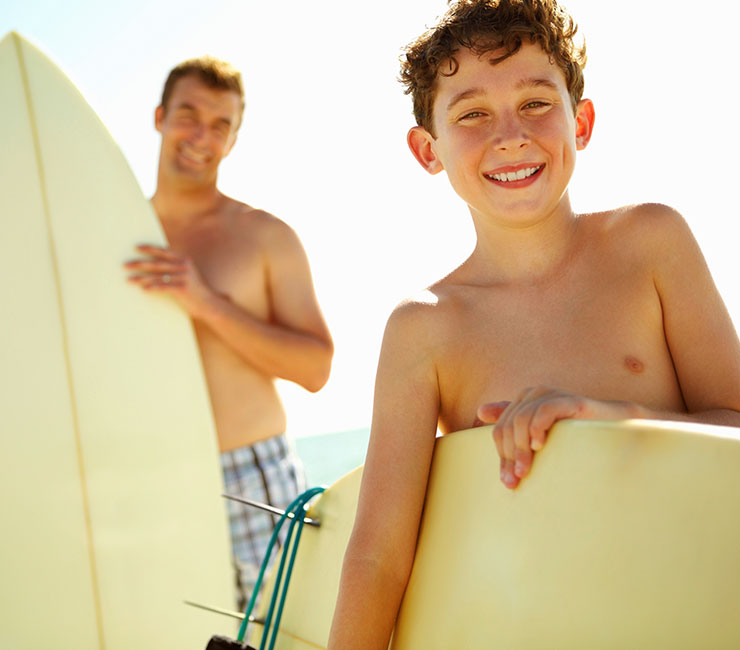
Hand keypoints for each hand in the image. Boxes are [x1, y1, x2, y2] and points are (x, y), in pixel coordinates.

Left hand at [124, 245, 214, 317]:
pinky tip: (143, 289)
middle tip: (125, 265)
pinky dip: (152, 288)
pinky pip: (163, 287)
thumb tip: (151, 262)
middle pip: (157, 263)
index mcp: (183, 259)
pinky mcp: (182, 288)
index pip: (163, 251)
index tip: (136, 248)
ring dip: (141, 278)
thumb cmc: (193, 289)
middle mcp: (184, 266)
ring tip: (128, 280)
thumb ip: (173, 265)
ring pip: (157, 276)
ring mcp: (184, 277)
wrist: (208, 303)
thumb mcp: (186, 273)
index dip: (149, 248)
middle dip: (139, 264)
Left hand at [477, 387, 633, 489]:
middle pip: (508, 427)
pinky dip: (538, 428)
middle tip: (516, 479)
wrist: (612, 426)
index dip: (501, 457)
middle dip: (509, 456)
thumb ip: (512, 422)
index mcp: (522, 401)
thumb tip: (480, 410)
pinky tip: (540, 445)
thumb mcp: (539, 431)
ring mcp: (550, 394)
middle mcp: (533, 394)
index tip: (507, 482)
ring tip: (526, 468)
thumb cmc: (573, 432)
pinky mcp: (568, 400)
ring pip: (521, 420)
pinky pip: (544, 411)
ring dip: (521, 448)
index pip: (500, 431)